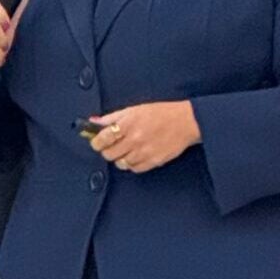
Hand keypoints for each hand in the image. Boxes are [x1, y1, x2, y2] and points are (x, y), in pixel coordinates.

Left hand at [86, 101, 200, 172]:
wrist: (186, 122)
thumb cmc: (160, 113)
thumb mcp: (134, 110)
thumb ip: (112, 117)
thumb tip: (93, 121)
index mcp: (128, 124)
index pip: (102, 139)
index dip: (96, 142)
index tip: (97, 142)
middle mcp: (134, 140)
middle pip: (109, 154)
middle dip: (107, 150)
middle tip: (112, 145)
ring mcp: (144, 152)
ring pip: (121, 163)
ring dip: (120, 158)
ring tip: (126, 150)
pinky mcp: (153, 162)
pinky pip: (135, 169)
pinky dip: (132, 164)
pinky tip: (136, 155)